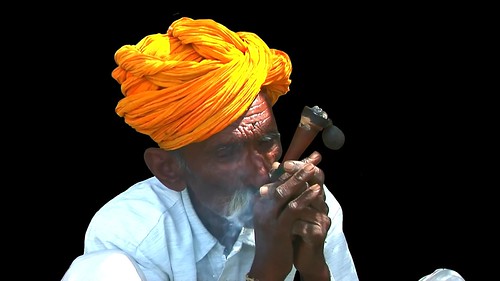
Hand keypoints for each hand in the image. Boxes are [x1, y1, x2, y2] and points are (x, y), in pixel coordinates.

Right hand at [249, 151, 330, 280]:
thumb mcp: (273, 219)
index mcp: (261, 203)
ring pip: (284, 192)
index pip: (277, 179)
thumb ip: (278, 202)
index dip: (293, 167)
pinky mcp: (278, 228)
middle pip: (280, 181)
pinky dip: (304, 198)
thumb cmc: (273, 242)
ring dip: (300, 178)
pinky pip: (292, 209)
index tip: (308, 158)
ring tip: (314, 167)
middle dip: (298, 167)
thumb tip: (285, 186)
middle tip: (314, 157)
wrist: (266, 268)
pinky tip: (316, 190)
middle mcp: (262, 206)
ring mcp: (268, 217)